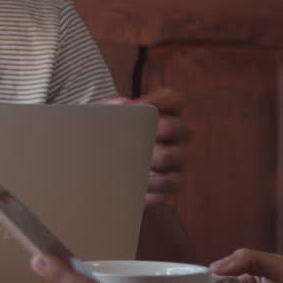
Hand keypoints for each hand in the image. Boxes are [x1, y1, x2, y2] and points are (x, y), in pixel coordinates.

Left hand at [99, 88, 188, 204]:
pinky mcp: (173, 181)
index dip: (160, 100)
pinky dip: (157, 183)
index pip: (173, 100)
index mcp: (163, 113)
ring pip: (180, 155)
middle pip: (181, 127)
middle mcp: (176, 135)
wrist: (102, 169)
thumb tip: (123, 106)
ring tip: (138, 161)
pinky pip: (174, 182)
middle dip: (164, 129)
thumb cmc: (108, 135)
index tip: (139, 106)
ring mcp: (177, 158)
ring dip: (159, 158)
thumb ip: (112, 107)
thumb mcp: (105, 117)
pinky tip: (141, 182)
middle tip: (142, 134)